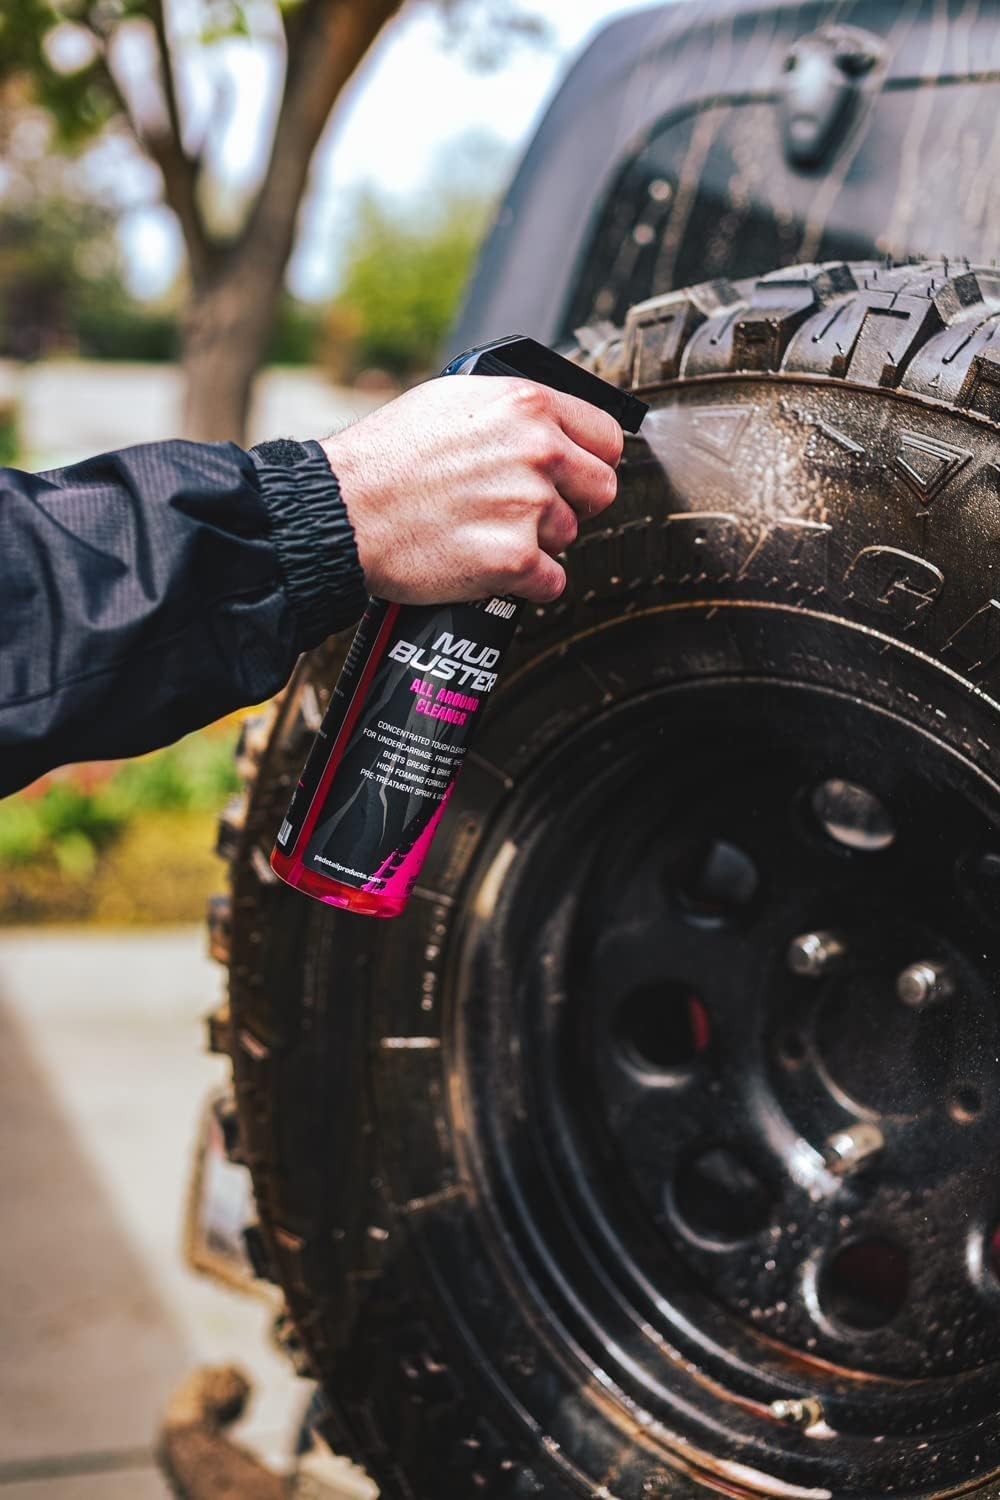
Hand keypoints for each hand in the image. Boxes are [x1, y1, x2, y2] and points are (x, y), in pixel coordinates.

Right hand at [319, 375, 622, 604]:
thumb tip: (547, 427)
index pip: (606, 437)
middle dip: (570, 504)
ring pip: (569, 537)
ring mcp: (528, 506)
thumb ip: (510, 412)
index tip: (572, 476)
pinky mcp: (513, 559)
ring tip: (486, 532)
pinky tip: (489, 566)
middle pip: (600, 490)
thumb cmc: (384, 459)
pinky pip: (552, 581)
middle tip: (527, 511)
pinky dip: (526, 583)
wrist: (342, 511)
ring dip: (536, 542)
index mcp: (526, 405)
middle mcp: (537, 450)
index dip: (588, 461)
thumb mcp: (452, 402)